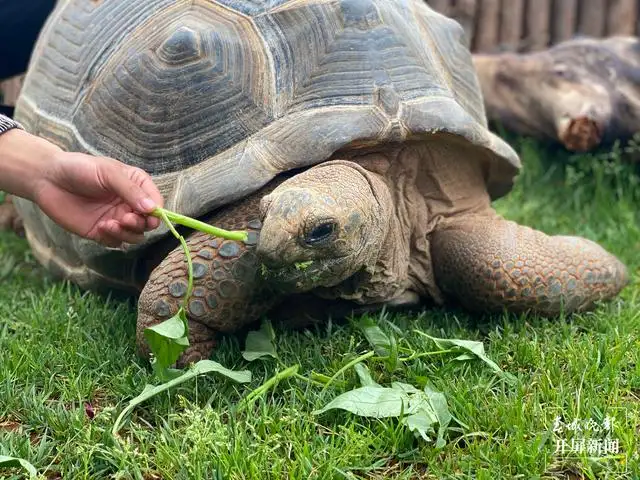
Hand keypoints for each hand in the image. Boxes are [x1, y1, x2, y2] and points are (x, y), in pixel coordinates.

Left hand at [32, 151, 163, 247]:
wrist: (47, 178)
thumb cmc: (79, 169)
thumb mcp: (108, 173)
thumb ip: (130, 191)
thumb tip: (152, 208)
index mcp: (136, 186)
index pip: (156, 202)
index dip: (157, 211)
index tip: (149, 214)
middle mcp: (129, 204)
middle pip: (148, 222)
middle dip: (141, 223)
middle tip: (126, 219)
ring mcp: (117, 218)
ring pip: (135, 235)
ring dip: (128, 233)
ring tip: (110, 224)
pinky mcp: (102, 231)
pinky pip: (116, 242)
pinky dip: (113, 238)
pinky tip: (100, 227)